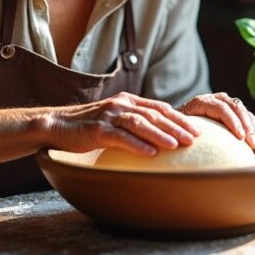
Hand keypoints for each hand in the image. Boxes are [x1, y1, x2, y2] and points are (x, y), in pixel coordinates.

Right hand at [45, 92, 200, 155]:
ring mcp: (108, 116)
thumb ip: (135, 122)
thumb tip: (162, 134)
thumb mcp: (115, 119)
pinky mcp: (96, 130)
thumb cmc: (89, 126)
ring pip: (140, 123)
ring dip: (160, 134)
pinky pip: (120, 137)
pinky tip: (151, 153)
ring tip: (177, 145)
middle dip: (176, 127)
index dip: (179, 118)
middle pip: (154, 115)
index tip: (197, 129)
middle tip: (195, 139)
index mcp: (127, 101)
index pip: (159, 108)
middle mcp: (120, 105)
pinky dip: (137, 145)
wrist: (56, 125)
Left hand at [180, 92, 254, 148]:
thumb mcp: (176, 128)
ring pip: (242, 110)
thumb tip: (190, 141)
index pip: (221, 108)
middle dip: (245, 125)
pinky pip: (245, 114)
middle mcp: (215, 98)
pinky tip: (252, 139)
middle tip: (251, 142)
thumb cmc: (176, 128)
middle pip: (235, 107)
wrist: (177, 122)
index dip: (232, 121)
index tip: (240, 137)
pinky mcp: (231, 110)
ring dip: (250, 126)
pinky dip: (251, 126)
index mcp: (201, 102)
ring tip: (253, 143)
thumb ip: (183, 131)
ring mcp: (224, 102)